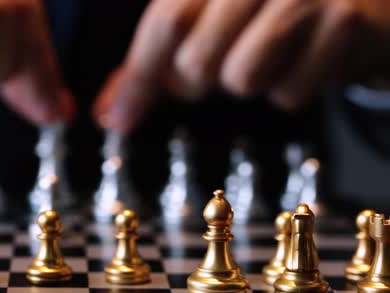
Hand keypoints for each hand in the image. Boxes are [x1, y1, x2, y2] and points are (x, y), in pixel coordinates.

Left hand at [94, 0, 389, 133]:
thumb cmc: (274, 7)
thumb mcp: (209, 18)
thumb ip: (159, 57)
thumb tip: (112, 109)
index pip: (166, 22)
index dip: (138, 77)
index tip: (117, 118)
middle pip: (197, 59)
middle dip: (197, 80)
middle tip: (220, 63)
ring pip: (241, 79)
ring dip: (248, 80)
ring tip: (269, 52)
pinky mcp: (344, 21)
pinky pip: (288, 93)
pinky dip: (289, 88)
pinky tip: (304, 57)